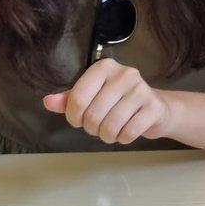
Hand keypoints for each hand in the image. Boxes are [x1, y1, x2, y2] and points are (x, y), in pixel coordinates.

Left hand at [42, 60, 172, 145]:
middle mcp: (124, 74)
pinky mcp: (154, 107)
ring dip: (107, 136)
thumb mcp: (92, 96)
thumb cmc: (119, 101)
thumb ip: (69, 99)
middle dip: (91, 128)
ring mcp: (142, 90)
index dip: (73, 116)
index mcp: (104, 67)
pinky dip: (123, 139)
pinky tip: (126, 132)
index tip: (78, 120)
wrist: (156, 108)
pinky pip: (128, 133)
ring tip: (110, 131)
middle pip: (93, 114)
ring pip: (110, 126)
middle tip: (97, 127)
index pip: (78, 97)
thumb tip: (48, 102)